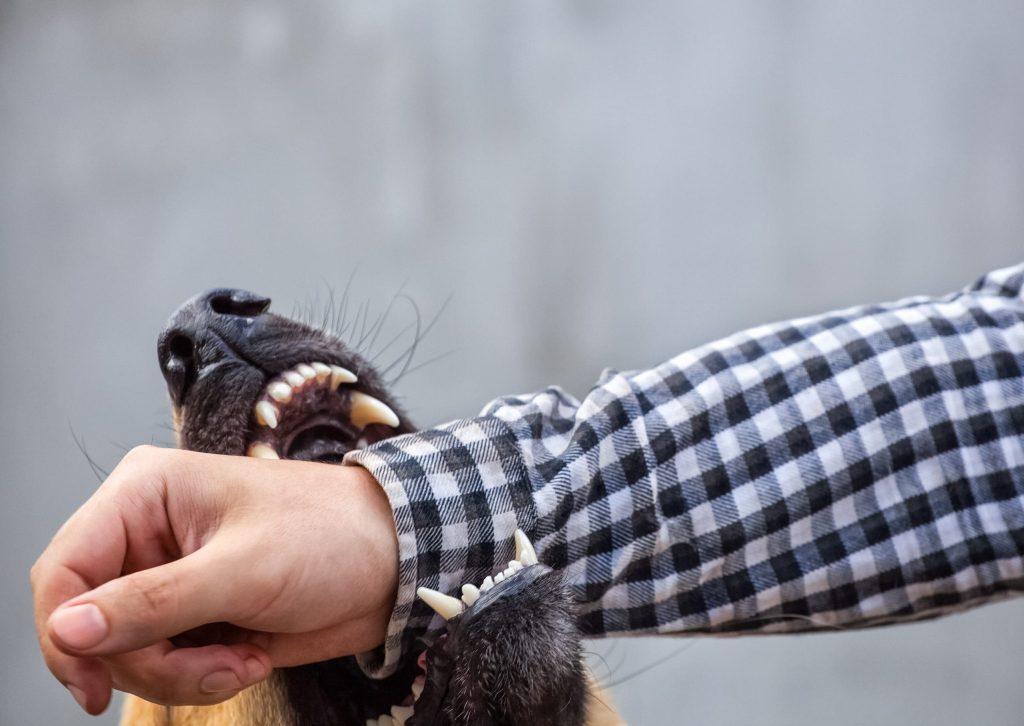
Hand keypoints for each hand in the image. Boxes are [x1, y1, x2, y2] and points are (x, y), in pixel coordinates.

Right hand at [30, 445, 397, 713]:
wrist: (394, 563)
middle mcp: (147, 532)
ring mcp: (169, 577)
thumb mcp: (243, 570)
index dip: (63, 633)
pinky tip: (248, 657)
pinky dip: (200, 677)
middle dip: (147, 662)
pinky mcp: (194, 613)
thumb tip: (67, 631)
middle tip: (214, 666)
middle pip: (90, 623)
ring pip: (125, 653)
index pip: (64, 568)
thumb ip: (152, 604)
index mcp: (146, 493)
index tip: (93, 688)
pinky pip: (164, 665)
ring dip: (180, 675)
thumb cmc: (331, 537)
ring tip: (241, 660)